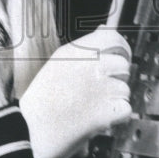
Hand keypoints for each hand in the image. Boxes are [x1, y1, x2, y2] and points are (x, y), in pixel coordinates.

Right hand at [19, 27, 132, 157]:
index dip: (122, 48)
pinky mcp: (107, 111)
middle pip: (123, 65)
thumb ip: (85, 45)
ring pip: (125, 89)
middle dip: (118, 77)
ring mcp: (101, 88)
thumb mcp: (59, 61)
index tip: (122, 57)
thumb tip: (105, 28)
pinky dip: (116, 116)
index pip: (113, 38)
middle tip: (104, 87)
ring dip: (114, 99)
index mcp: (78, 51)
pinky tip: (98, 117)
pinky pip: (125, 109)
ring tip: (94, 105)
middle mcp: (92, 66)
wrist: (33, 128)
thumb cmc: (43, 97)